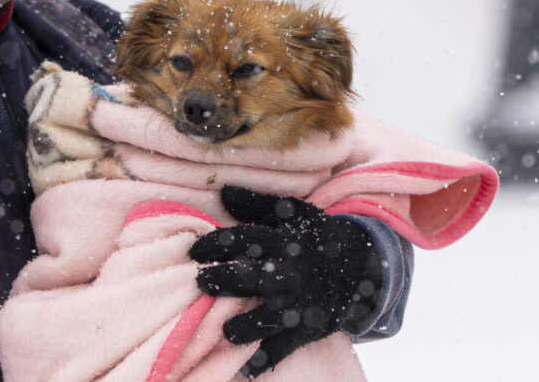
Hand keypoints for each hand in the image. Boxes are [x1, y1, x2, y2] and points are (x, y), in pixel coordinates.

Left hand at [188, 186, 381, 377]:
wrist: (363, 264)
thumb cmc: (314, 237)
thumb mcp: (292, 214)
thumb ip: (257, 204)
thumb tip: (223, 190)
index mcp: (284, 242)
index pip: (244, 240)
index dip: (215, 244)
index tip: (191, 250)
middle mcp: (290, 273)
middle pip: (252, 278)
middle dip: (223, 281)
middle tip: (200, 282)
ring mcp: (299, 303)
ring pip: (266, 319)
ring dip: (242, 326)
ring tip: (222, 330)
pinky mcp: (308, 328)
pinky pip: (284, 348)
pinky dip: (265, 359)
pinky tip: (245, 367)